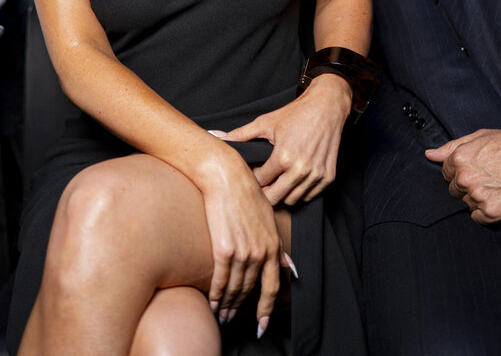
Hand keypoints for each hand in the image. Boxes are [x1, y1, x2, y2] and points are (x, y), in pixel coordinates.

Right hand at [198, 152, 283, 329]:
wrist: (224, 175)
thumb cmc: (244, 192)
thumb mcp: (268, 217)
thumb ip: (276, 246)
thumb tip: (289, 266)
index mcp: (272, 244)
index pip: (272, 286)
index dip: (267, 309)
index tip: (262, 325)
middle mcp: (260, 251)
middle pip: (250, 290)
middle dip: (240, 308)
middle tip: (231, 320)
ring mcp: (243, 251)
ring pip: (235, 288)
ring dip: (227, 305)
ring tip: (221, 315)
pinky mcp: (224, 248)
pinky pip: (220, 279)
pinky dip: (216, 294)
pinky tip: (212, 303)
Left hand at [211, 74, 350, 206]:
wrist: (326, 107)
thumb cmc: (295, 114)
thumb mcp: (266, 122)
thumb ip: (240, 134)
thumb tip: (216, 136)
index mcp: (283, 157)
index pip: (260, 182)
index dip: (254, 177)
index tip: (254, 170)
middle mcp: (300, 169)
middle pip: (275, 198)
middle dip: (266, 191)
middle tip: (264, 180)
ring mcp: (316, 175)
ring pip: (293, 200)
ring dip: (284, 192)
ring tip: (279, 178)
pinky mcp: (328, 177)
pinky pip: (310, 196)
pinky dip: (301, 190)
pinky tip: (294, 177)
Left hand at [426, 128, 500, 223]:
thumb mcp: (481, 138)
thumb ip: (452, 147)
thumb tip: (430, 154)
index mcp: (460, 158)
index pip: (446, 173)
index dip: (460, 171)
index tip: (475, 170)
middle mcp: (465, 178)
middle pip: (454, 190)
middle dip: (467, 185)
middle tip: (488, 178)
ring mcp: (478, 196)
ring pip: (467, 203)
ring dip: (477, 198)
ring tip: (497, 186)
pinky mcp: (492, 212)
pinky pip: (478, 218)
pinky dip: (486, 212)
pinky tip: (500, 198)